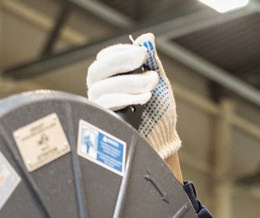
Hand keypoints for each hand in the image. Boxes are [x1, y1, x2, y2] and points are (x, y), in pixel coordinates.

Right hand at [87, 32, 180, 160]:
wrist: (162, 137)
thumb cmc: (158, 110)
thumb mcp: (157, 81)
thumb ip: (150, 61)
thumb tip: (147, 38)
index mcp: (110, 78)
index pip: (105, 58)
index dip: (121, 52)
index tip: (141, 52)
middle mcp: (100, 90)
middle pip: (96, 70)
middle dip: (121, 62)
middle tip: (143, 59)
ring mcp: (100, 106)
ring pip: (102, 88)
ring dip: (130, 82)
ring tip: (152, 83)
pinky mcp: (104, 120)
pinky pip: (106, 106)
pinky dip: (125, 98)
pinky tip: (144, 98)